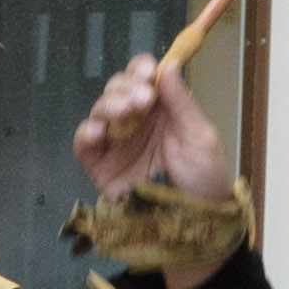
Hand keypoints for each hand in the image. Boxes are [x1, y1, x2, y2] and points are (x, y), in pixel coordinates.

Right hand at [72, 54, 231, 206]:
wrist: (195, 224)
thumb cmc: (205, 179)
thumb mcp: (201, 138)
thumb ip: (183, 103)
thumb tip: (170, 65)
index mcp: (162, 109)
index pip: (144, 78)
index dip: (142, 70)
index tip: (149, 72)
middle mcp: (136, 122)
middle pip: (118, 88)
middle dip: (127, 86)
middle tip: (143, 98)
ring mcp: (117, 144)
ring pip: (100, 110)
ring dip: (109, 104)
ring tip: (126, 111)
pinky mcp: (101, 167)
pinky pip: (84, 144)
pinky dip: (86, 133)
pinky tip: (99, 131)